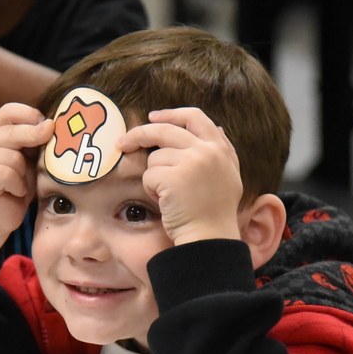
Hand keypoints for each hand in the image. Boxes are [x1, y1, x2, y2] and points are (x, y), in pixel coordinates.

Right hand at [0, 103, 51, 266]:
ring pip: (12, 156)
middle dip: (34, 135)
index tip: (48, 124)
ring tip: (22, 184)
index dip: (29, 114)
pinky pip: (6, 174)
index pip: (8, 111)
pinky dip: (17, 184)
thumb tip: (53, 126)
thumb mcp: (29, 162)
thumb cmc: (16, 189)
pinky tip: (16, 192)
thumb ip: (35, 144)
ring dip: (24, 172)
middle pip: (12, 130)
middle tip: (49, 137)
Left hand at [118, 108, 243, 245]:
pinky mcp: (173, 177)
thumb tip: (215, 127)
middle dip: (139, 134)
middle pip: (165, 130)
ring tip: (170, 196)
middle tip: (123, 143)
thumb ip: (222, 150)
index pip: (194, 117)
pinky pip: (149, 175)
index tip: (153, 117)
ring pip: (155, 157)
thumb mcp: (229, 176)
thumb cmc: (215, 213)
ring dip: (155, 176)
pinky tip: (166, 203)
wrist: (210, 239)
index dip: (171, 114)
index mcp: (219, 148)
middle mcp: (207, 151)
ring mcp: (190, 162)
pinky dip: (151, 190)